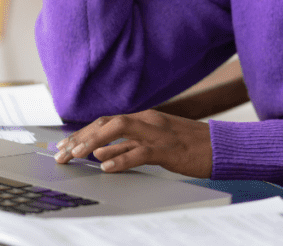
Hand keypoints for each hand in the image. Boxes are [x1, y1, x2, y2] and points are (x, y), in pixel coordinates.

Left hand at [53, 109, 212, 177]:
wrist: (221, 146)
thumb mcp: (156, 142)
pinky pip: (140, 151)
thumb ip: (130, 145)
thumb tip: (101, 152)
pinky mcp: (168, 149)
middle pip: (107, 122)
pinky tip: (106, 166)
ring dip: (94, 143)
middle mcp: (148, 120)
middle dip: (81, 137)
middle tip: (62, 153)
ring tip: (76, 156)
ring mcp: (158, 132)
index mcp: (145, 118)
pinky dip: (121, 158)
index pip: (106, 121)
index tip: (65, 145)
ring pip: (119, 130)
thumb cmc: (190, 147)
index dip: (83, 132)